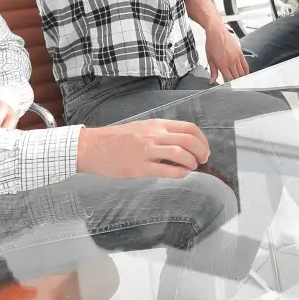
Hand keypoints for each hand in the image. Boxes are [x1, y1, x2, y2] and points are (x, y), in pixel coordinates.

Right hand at [77, 119, 210, 178]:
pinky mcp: (140, 168)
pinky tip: (182, 174)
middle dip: (202, 151)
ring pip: (180, 154)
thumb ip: (161, 133)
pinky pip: (166, 170)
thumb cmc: (117, 138)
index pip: (189, 128)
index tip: (204, 148)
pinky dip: (180, 173)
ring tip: (192, 167)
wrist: (93, 147)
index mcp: (156, 125)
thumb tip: (182, 141)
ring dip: (192, 162)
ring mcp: (147, 151)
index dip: (202, 139)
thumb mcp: (142, 127)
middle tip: (203, 159)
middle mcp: (154, 135)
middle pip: (188, 140)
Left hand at [205, 26, 248, 82]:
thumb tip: (212, 81)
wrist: (216, 32)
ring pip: (242, 72)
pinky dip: (246, 70)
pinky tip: (245, 73)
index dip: (230, 84)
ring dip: (241, 77)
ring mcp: (236, 57)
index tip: (229, 84)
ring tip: (240, 80)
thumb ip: (213, 71)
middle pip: (237, 77)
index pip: (229, 79)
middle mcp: (230, 62)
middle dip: (236, 81)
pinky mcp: (240, 53)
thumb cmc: (212, 43)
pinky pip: (245, 65)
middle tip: (235, 83)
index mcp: (222, 65)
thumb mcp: (209, 59)